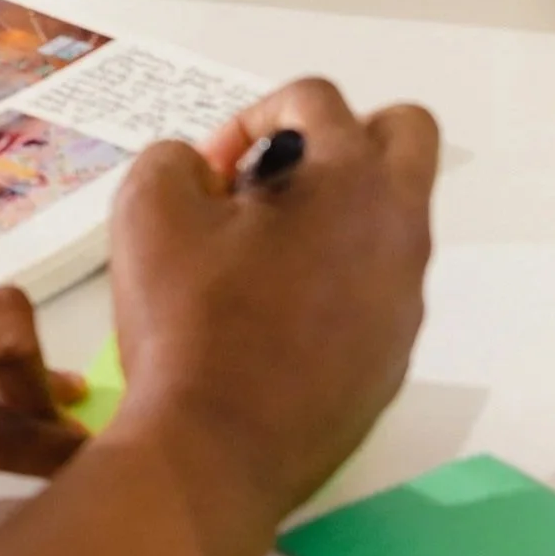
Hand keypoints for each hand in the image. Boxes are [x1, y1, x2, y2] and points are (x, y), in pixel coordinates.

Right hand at [112, 76, 436, 555]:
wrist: (211, 457)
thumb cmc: (185, 326)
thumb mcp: (148, 211)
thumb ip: (176, 159)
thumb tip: (206, 172)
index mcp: (355, 181)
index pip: (318, 99)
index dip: (252, 114)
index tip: (213, 168)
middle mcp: (401, 232)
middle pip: (403, 134)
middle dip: (338, 135)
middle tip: (273, 180)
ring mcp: (406, 300)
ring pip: (389, 218)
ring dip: (333, 213)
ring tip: (257, 257)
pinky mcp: (393, 358)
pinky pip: (377, 288)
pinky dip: (335, 281)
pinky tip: (273, 317)